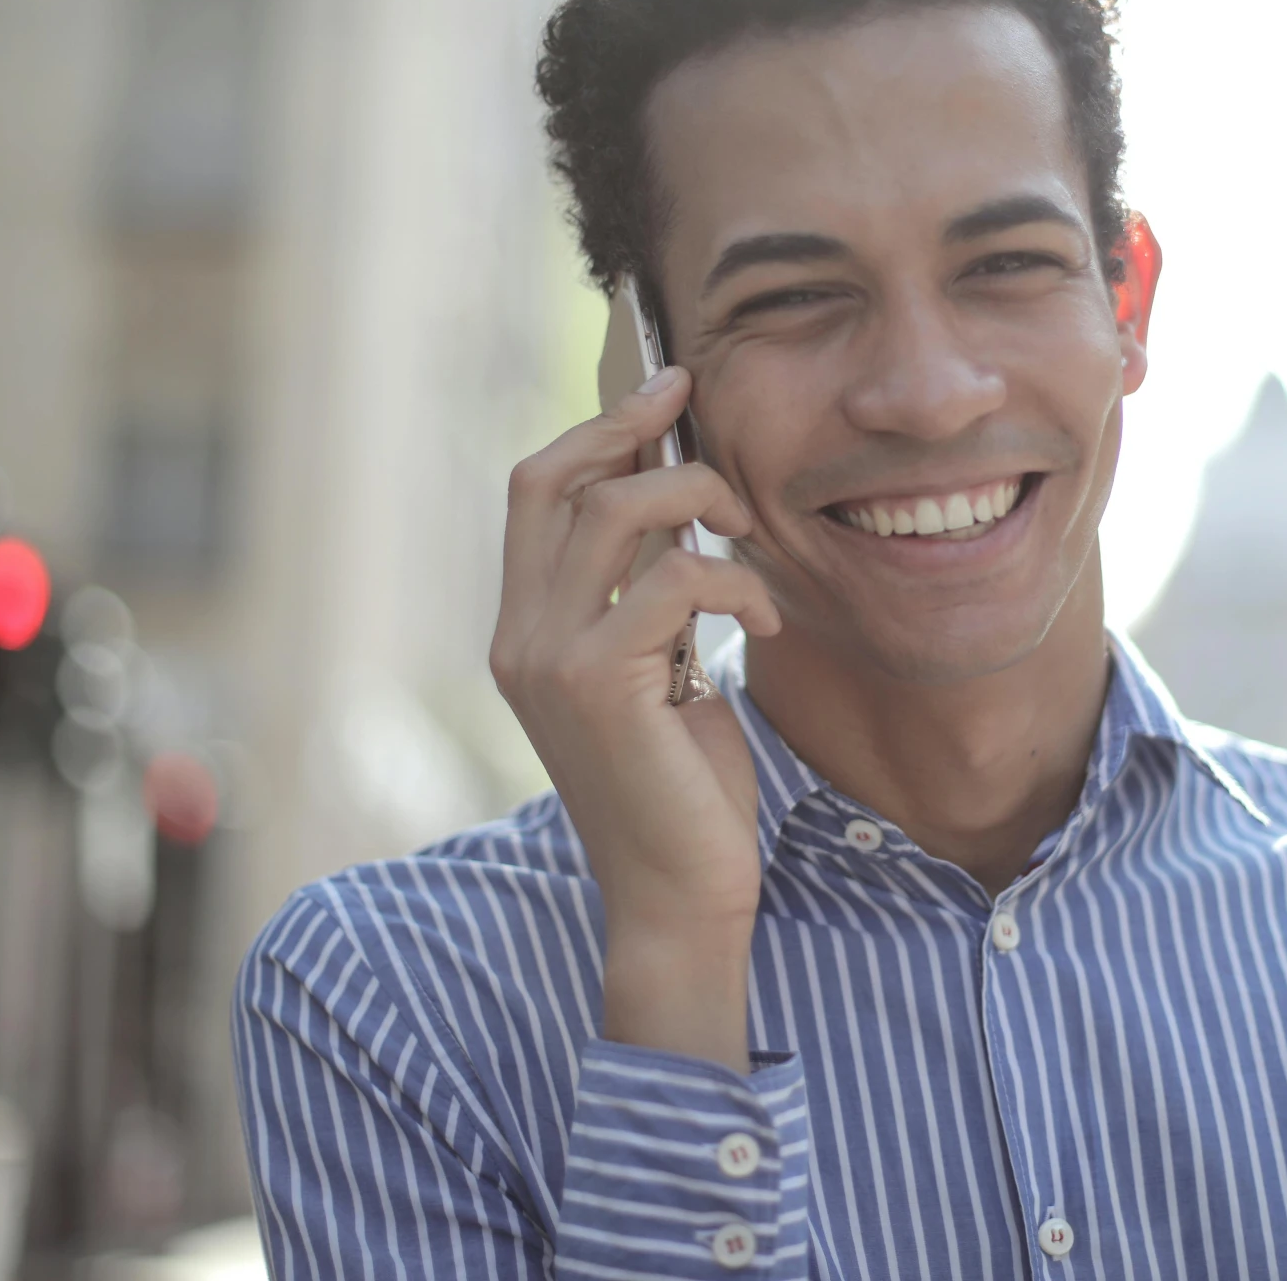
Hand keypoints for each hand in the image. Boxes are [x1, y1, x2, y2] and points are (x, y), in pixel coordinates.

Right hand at [489, 366, 780, 1069]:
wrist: (680, 895)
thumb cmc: (685, 786)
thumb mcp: (662, 669)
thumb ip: (651, 596)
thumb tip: (683, 500)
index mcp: (526, 629)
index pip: (535, 492)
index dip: (595, 429)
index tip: (663, 391)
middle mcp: (519, 636)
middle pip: (554, 479)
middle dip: (630, 426)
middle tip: (695, 402)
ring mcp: (548, 658)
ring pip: (617, 512)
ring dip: (702, 501)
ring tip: (751, 538)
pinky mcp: (598, 683)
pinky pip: (675, 578)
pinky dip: (738, 582)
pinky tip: (768, 619)